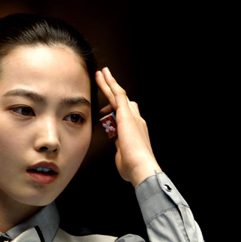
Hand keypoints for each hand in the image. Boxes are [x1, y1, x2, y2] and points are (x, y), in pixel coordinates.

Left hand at [95, 67, 161, 186]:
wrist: (140, 166)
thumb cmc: (132, 167)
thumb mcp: (124, 156)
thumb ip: (121, 150)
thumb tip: (120, 149)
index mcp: (136, 130)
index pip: (125, 115)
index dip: (115, 110)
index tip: (107, 109)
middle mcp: (136, 120)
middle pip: (123, 101)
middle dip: (113, 90)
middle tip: (105, 79)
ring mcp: (132, 116)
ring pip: (118, 94)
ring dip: (109, 84)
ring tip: (100, 74)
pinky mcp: (126, 114)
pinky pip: (117, 94)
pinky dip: (110, 83)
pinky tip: (103, 75)